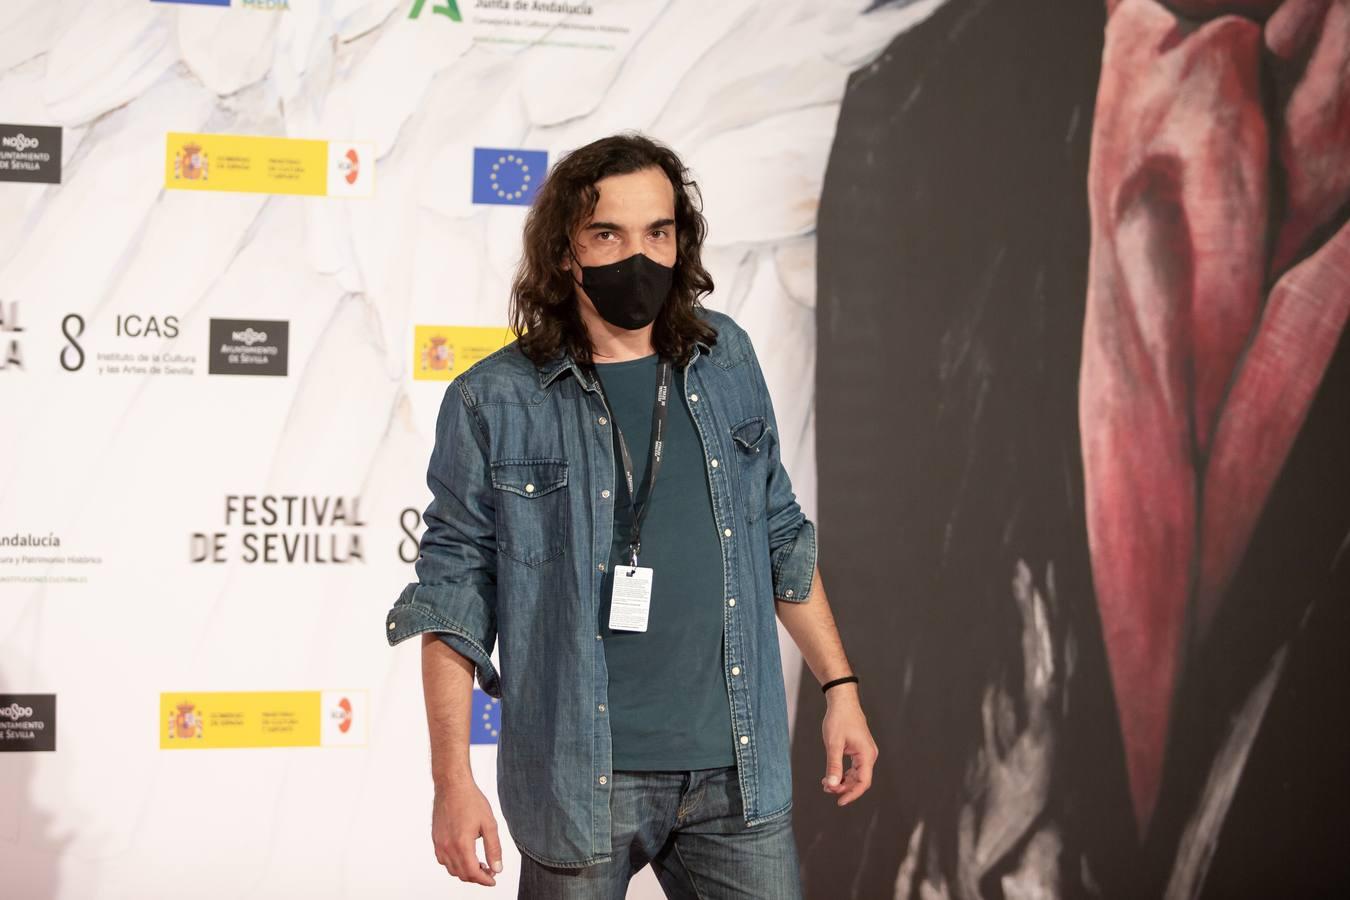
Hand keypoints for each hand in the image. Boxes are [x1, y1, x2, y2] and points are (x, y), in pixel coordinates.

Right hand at [432, 776, 503, 885]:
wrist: (452, 785)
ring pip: (452, 869)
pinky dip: (454, 864)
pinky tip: (465, 856)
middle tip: (489, 871)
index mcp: (462, 844)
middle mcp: (447, 847)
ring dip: (465, 871)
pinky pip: (443, 860)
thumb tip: (497, 867)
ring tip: (479, 864)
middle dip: (477, 877)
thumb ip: (494, 848)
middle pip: (462, 874)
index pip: (472, 873)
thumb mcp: (489, 824)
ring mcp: (439, 844)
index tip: (493, 880)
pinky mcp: (435, 839)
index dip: (484, 880)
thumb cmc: (470, 800)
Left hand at [820, 685, 877, 805]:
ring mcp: (865, 753)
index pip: (863, 782)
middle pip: (859, 780)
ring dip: (842, 781)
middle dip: (844, 787)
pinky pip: (854, 767)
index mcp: (866, 754)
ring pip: (856, 775)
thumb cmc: (839, 719)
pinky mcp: (859, 750)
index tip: (839, 801)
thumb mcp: (833, 744)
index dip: (852, 794)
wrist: (842, 701)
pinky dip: (843, 773)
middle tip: (826, 789)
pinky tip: (831, 775)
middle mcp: (869, 755)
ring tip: (826, 783)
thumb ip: (833, 765)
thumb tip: (832, 786)